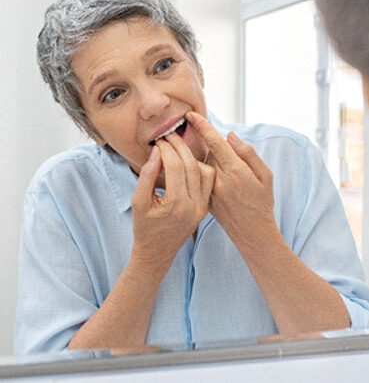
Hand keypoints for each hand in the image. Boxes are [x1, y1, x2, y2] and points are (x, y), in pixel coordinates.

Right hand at [130, 134, 214, 278]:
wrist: (157, 252)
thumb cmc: (144, 227)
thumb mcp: (138, 201)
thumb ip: (146, 175)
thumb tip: (157, 151)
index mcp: (176, 205)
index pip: (175, 166)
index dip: (167, 150)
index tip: (159, 141)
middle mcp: (194, 206)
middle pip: (191, 166)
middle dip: (179, 147)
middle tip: (169, 136)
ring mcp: (202, 208)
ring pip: (204, 171)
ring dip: (192, 156)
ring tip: (177, 146)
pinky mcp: (205, 208)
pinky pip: (208, 181)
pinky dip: (199, 167)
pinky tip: (187, 161)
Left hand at [186, 112, 274, 245]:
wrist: (252, 232)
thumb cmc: (262, 201)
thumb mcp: (266, 175)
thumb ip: (248, 153)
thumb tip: (230, 136)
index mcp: (236, 171)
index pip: (215, 142)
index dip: (202, 126)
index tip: (191, 114)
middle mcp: (220, 180)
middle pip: (207, 151)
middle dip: (209, 144)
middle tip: (221, 151)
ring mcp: (209, 191)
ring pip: (201, 163)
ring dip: (206, 158)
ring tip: (221, 168)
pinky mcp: (203, 198)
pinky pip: (197, 177)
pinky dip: (200, 170)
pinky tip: (210, 175)